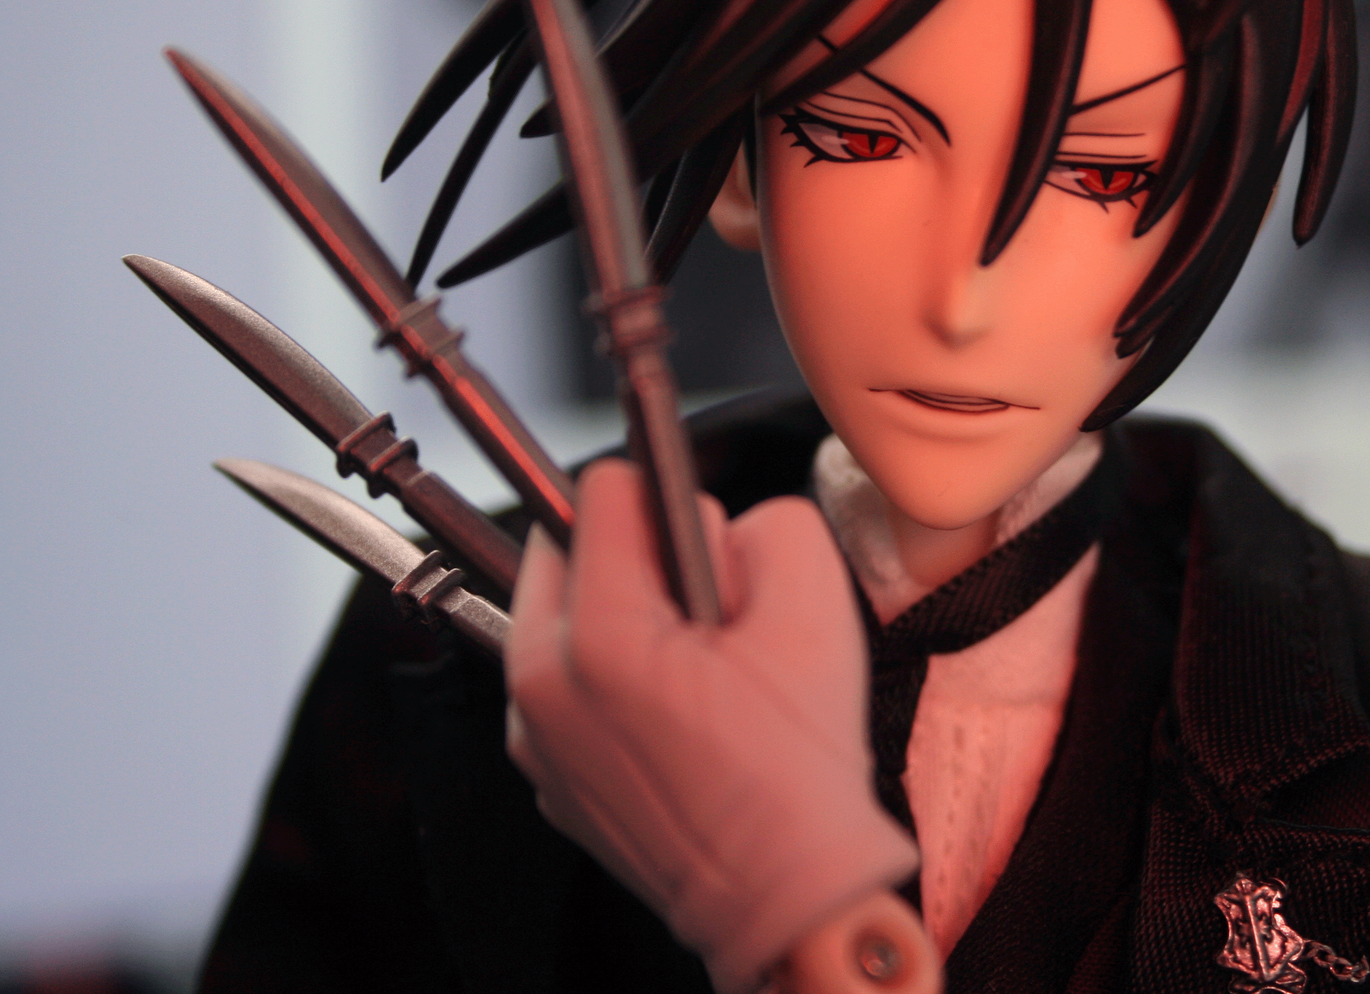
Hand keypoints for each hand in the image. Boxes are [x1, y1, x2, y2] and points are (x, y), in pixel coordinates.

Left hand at [505, 459, 921, 993]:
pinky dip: (612, 681)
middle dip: (637, 556)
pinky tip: (678, 720)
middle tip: (708, 614)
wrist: (786, 899)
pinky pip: (567, 684)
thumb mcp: (817, 605)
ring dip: (622, 616)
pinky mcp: (546, 777)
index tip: (708, 548)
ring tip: (697, 674)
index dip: (671, 501)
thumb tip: (718, 520)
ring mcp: (534, 739)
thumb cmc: (798, 767)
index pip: (602, 488)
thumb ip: (768, 522)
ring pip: (564, 615)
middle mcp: (540, 684)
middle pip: (566, 547)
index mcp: (597, 636)